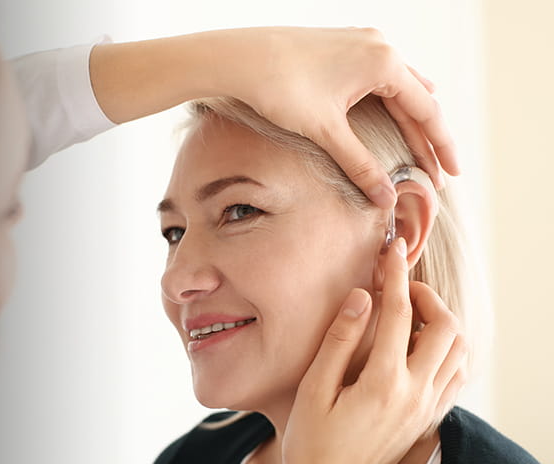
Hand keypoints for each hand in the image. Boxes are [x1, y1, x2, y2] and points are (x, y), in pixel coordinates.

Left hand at [87, 27, 457, 207]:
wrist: (236, 58)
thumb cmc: (278, 89)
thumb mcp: (323, 132)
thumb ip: (358, 165)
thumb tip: (385, 199)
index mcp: (384, 63)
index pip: (426, 111)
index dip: (440, 147)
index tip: (452, 175)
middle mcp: (380, 45)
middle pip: (416, 98)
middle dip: (426, 136)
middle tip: (437, 172)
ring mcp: (361, 40)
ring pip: (399, 84)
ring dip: (408, 117)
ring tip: (420, 148)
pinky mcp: (342, 43)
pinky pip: (378, 74)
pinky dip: (388, 99)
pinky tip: (388, 114)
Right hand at [282, 237, 465, 463]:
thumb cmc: (310, 445)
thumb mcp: (312, 391)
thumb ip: (338, 342)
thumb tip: (360, 298)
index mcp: (383, 383)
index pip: (399, 313)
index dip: (394, 275)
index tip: (390, 250)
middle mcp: (415, 394)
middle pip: (446, 327)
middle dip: (426, 297)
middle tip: (397, 288)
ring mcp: (427, 409)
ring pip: (459, 350)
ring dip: (440, 323)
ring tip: (407, 315)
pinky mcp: (427, 419)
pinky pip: (455, 375)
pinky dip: (445, 351)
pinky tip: (417, 348)